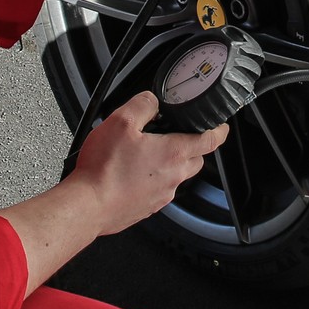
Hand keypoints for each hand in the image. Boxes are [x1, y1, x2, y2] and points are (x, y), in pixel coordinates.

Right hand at [72, 92, 227, 235]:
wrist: (88, 206)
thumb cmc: (103, 170)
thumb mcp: (120, 121)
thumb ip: (142, 104)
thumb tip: (152, 100)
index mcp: (173, 154)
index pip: (210, 140)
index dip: (219, 130)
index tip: (220, 126)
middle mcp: (173, 177)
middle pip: (195, 159)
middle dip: (190, 146)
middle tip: (174, 135)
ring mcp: (161, 196)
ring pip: (176, 175)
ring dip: (168, 163)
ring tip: (144, 153)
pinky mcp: (147, 208)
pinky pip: (158, 189)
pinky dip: (151, 179)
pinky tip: (131, 173)